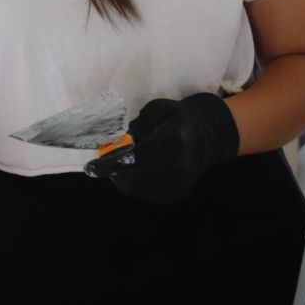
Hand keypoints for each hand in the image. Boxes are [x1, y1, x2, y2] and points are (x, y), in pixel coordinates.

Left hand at [85, 93, 239, 203]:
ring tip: (122, 163)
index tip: (97, 161)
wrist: (206, 138)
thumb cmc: (177, 119)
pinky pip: (147, 193)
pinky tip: (135, 171)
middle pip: (136, 177)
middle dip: (116, 171)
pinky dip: (135, 184)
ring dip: (123, 178)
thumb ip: (138, 124)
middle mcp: (178, 166)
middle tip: (102, 164)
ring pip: (139, 188)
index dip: (116, 159)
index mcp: (173, 140)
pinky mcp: (176, 194)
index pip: (138, 156)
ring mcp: (178, 183)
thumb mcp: (157, 110)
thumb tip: (120, 141)